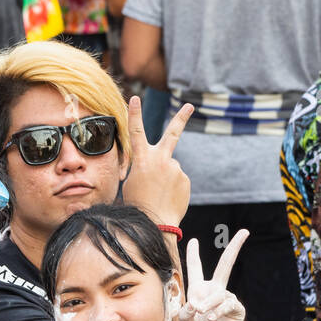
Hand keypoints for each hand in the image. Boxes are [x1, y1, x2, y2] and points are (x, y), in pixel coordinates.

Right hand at [119, 95, 190, 228]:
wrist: (155, 223)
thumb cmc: (137, 205)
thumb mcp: (131, 183)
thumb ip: (143, 170)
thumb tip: (158, 168)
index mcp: (142, 160)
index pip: (136, 132)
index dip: (134, 114)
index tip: (134, 98)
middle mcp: (161, 160)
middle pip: (172, 133)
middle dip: (181, 117)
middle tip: (190, 105)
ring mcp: (175, 169)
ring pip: (170, 168)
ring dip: (165, 179)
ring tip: (158, 195)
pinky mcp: (185, 179)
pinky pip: (178, 180)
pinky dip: (172, 188)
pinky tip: (166, 198)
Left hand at [173, 230, 248, 320]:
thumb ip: (182, 313)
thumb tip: (193, 304)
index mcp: (199, 290)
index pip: (196, 269)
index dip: (194, 255)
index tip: (194, 241)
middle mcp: (214, 291)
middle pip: (226, 265)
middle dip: (235, 248)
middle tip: (245, 231)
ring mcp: (227, 299)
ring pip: (218, 293)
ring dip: (208, 303)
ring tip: (201, 314)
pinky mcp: (236, 310)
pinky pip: (228, 303)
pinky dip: (217, 310)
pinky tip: (209, 318)